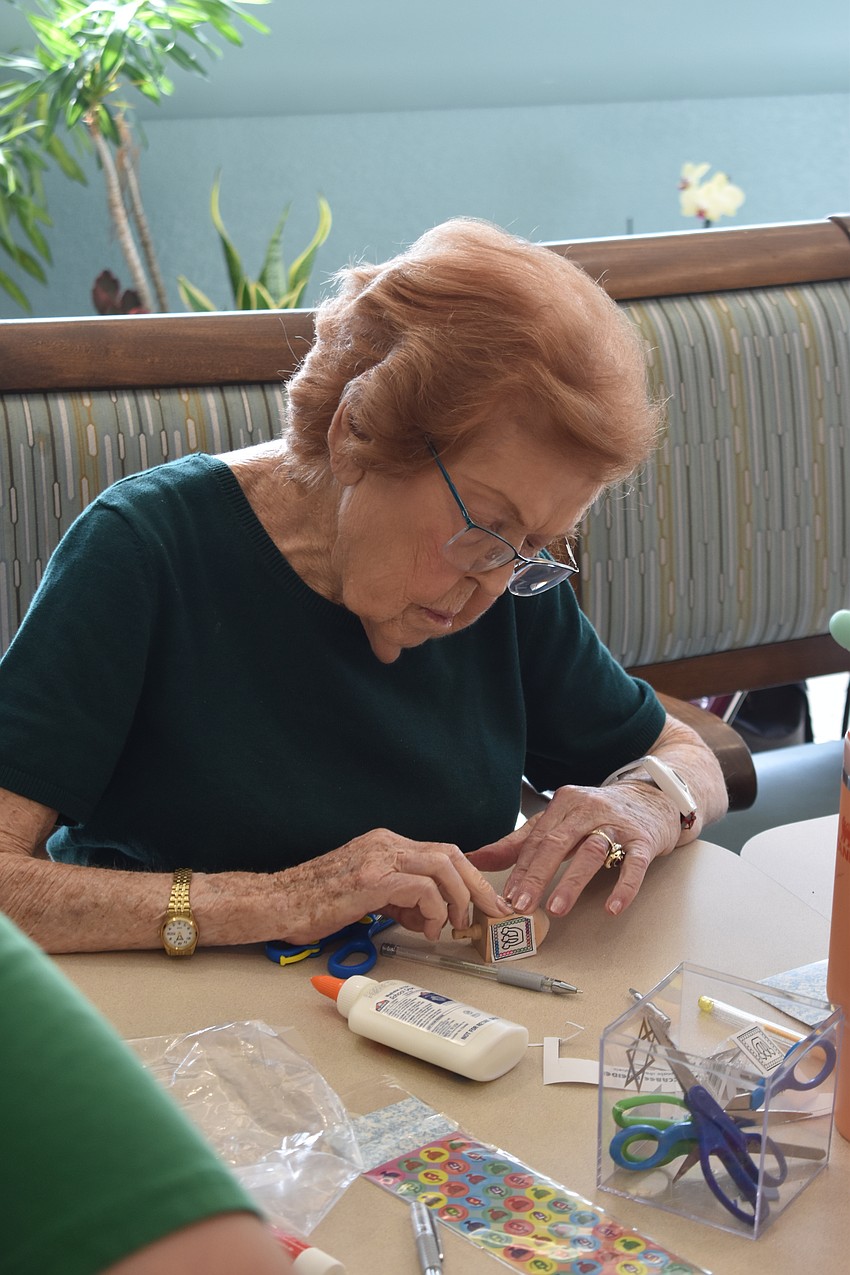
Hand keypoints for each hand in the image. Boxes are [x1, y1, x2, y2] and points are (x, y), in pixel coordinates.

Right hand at [279, 829, 511, 942]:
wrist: (276, 903)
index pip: (441, 852)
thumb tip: (430, 917)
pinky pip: (422, 888)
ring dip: (457, 898)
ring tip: (451, 925)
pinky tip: (425, 928)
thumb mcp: (367, 896)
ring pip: (443, 866)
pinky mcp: (372, 879)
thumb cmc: (315, 903)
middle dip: (477, 885)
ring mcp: (379, 858)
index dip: (469, 876)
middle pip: (450, 853)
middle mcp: (385, 843)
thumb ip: (400, 900)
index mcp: (385, 844)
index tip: (484, 901)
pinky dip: (433, 909)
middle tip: (489, 912)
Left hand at [467, 781, 680, 918]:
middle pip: (557, 843)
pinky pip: (633, 864)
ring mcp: (617, 824)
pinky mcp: (644, 839)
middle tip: (522, 904)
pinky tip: (612, 907)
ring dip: (572, 881)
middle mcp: (588, 810)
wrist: (653, 797)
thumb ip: (519, 842)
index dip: (520, 869)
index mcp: (564, 803)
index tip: (506, 896)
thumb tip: (475, 859)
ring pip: (591, 851)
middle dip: (537, 876)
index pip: (536, 839)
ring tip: (556, 908)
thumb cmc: (599, 814)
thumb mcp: (559, 821)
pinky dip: (623, 886)